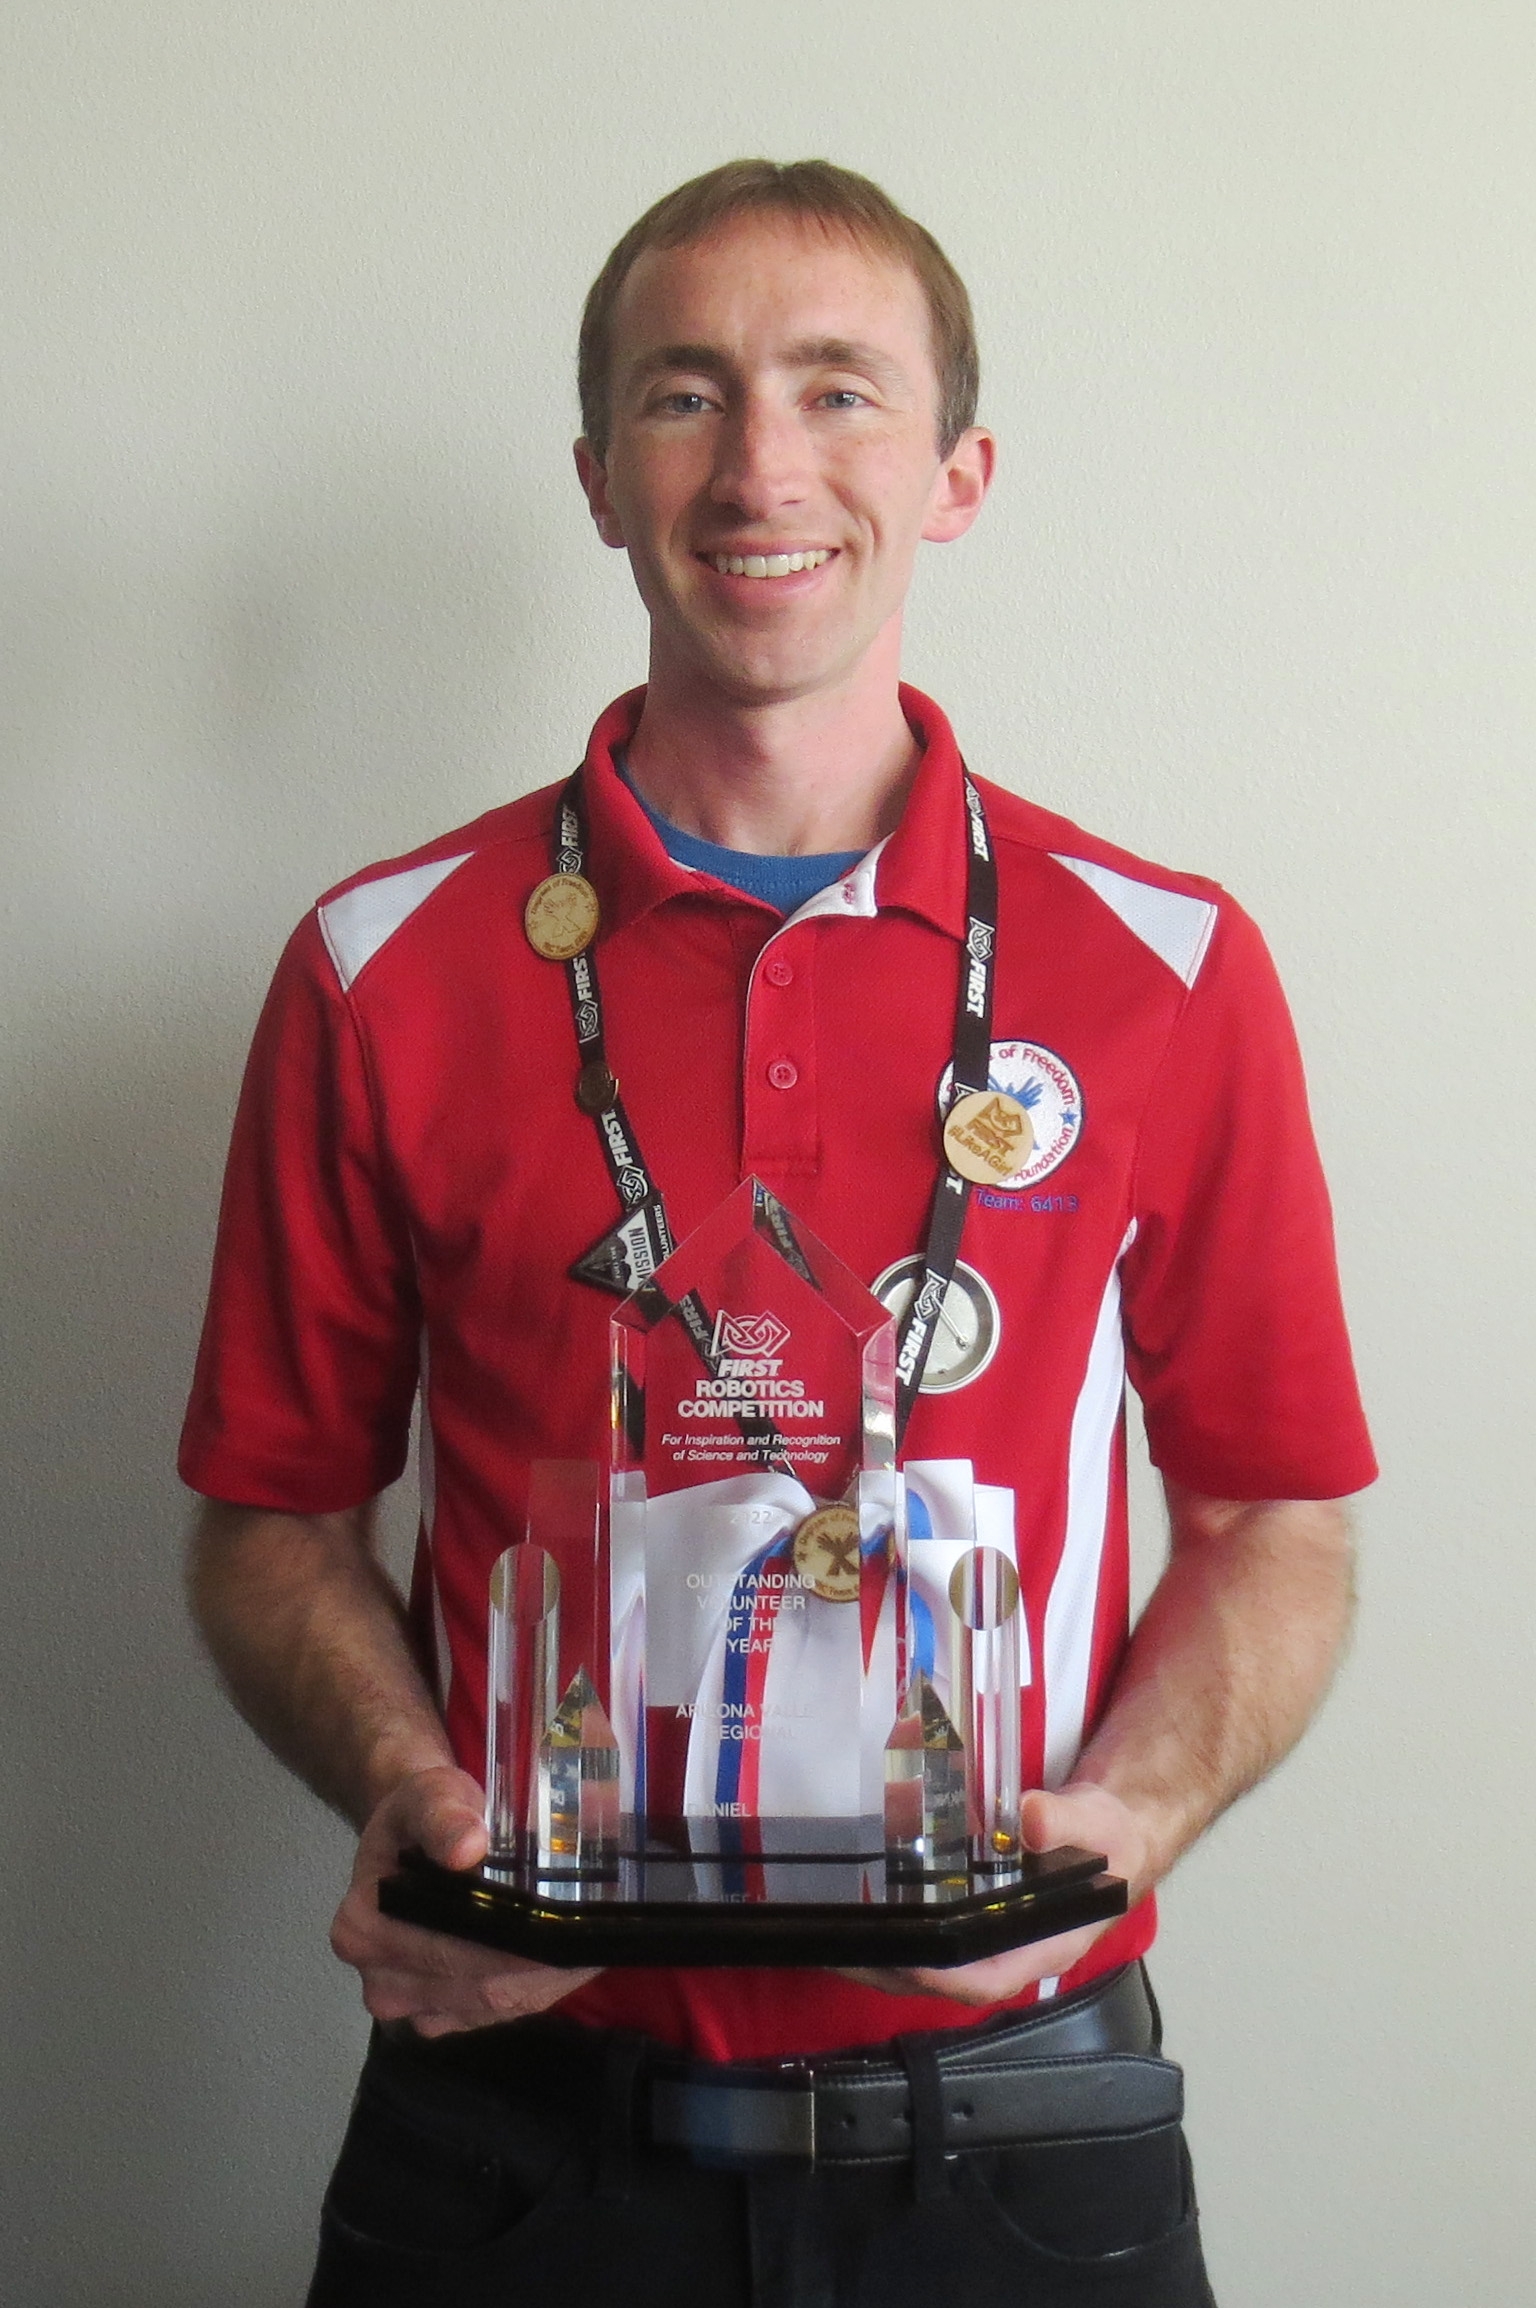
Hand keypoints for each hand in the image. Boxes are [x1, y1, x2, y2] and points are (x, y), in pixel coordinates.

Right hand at [329, 1765, 600, 2037]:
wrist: (413, 1832)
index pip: (450, 1951)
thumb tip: (467, 1847)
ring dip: (544, 1983)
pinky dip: (532, 1991)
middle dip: (540, 1968)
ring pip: (491, 2009)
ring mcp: (406, 2004)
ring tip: (587, 1947)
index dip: (512, 1945)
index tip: (565, 1928)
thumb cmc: (426, 1812)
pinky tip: (563, 1961)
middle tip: (593, 1940)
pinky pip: (492, 2016)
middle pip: (476, 1989)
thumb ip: (443, 1815)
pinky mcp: (435, 2014)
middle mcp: (378, 1977)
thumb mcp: (429, 1795)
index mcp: (363, 1927)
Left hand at [834, 1781, 1148, 2008]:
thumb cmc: (1110, 1843)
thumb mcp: (1099, 1827)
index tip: (900, 1957)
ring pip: (927, 1960)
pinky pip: (928, 1932)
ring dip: (881, 1952)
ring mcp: (987, 1938)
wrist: (1114, 1836)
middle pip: (940, 1977)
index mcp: (1041, 1946)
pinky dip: (894, 1924)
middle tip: (838, 1948)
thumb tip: (1028, 1818)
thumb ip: (1066, 1822)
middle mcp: (1007, 1952)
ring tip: (830, 1933)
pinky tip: (859, 1902)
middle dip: (888, 1968)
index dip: (940, 1975)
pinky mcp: (973, 1916)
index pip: (982, 1978)